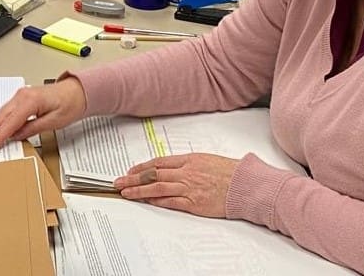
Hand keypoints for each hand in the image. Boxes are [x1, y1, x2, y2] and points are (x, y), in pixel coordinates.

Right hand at [0, 78, 86, 150]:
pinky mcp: (22, 96)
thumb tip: (16, 136)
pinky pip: (9, 109)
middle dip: (3, 132)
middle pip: (1, 118)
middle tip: (10, 144)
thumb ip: (32, 129)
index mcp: (30, 101)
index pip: (8, 123)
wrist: (77, 91)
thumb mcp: (53, 122)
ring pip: (3, 113)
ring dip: (6, 126)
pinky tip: (20, 126)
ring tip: (18, 135)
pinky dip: (10, 120)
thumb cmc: (70, 104)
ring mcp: (21, 94)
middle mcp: (22, 95)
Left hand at [113, 153, 239, 217]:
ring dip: (139, 190)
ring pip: (157, 188)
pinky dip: (156, 201)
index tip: (130, 171)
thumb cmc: (230, 172)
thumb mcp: (206, 160)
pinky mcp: (194, 203)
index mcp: (189, 159)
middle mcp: (186, 172)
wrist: (245, 185)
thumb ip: (187, 164)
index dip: (142, 167)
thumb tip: (171, 169)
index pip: (158, 162)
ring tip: (126, 193)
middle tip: (118, 182)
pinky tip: (146, 201)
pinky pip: (170, 202)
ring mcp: (189, 188)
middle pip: (153, 174)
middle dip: (133, 178)